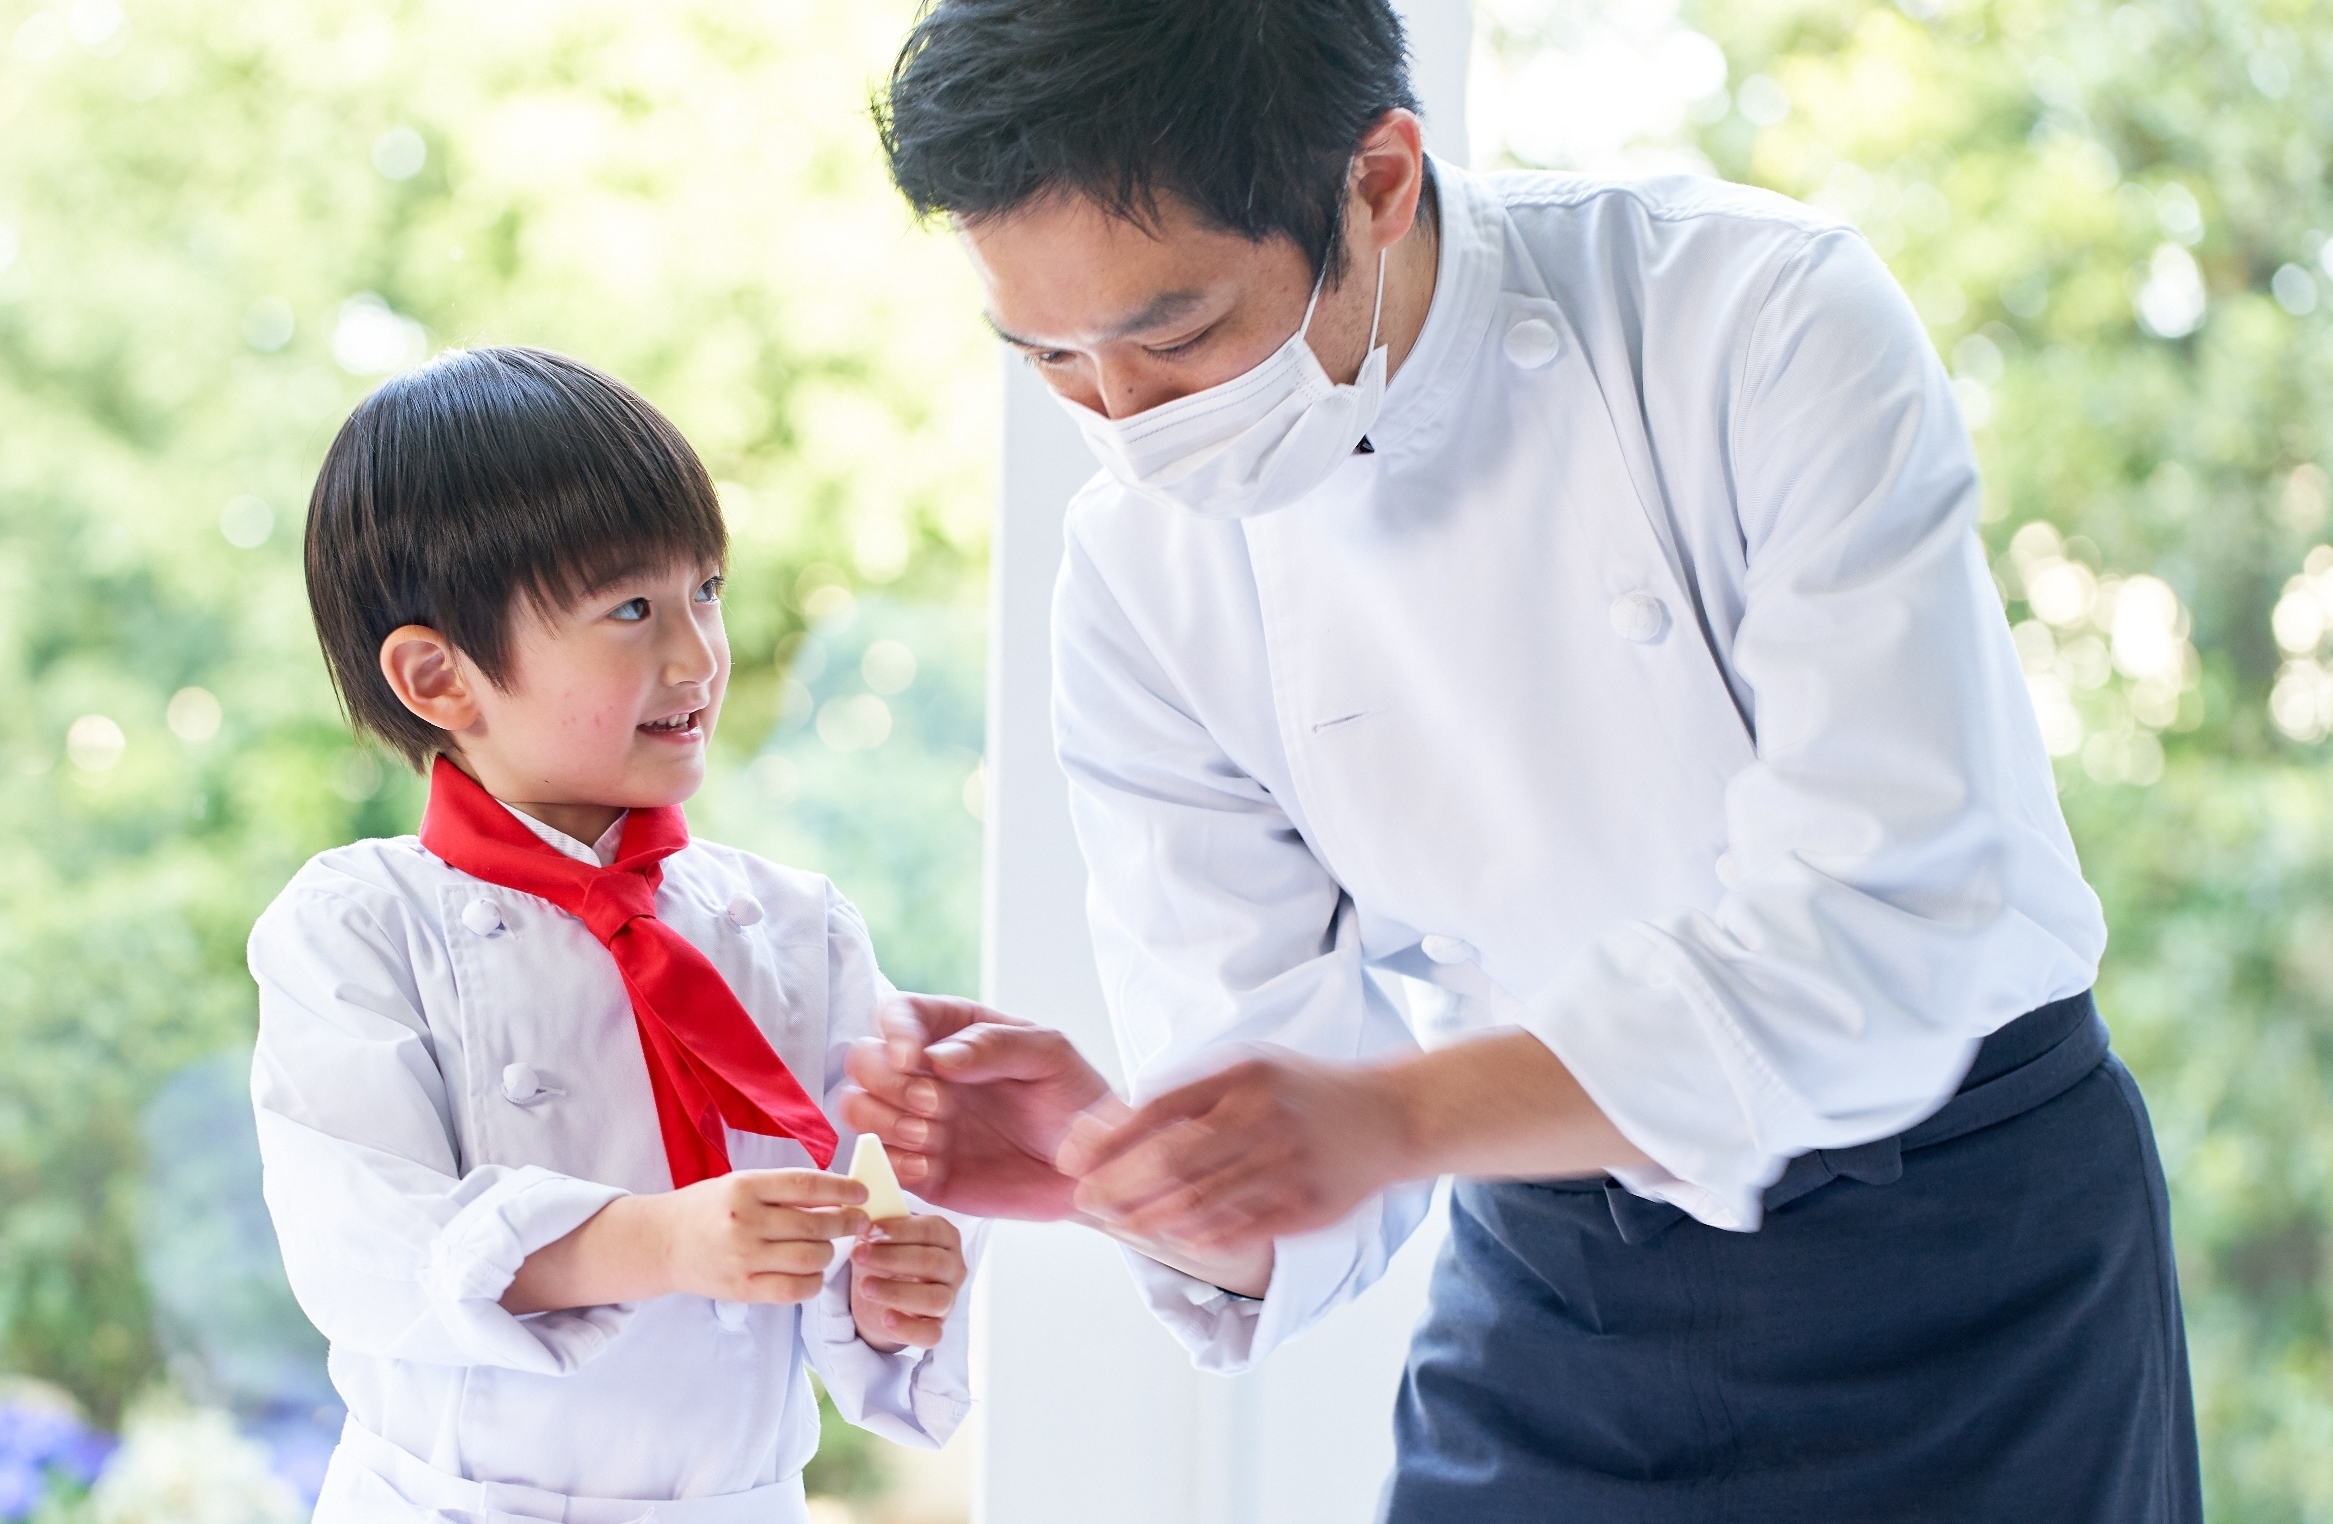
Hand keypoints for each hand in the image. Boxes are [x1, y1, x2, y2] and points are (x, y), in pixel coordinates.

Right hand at [502, 1169, 868, 1313]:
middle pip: (816, 1224)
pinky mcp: (743, 1289)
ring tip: (827, 1246)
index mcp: (745, 1186)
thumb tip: (840, 1194)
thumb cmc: (708, 1208)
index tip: (863, 1192)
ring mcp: (743, 1258)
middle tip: (860, 1222)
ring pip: (812, 1258)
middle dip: (847, 1223)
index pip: (807, 1185)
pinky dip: (813, 1282)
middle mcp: (745, 1221)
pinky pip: (796, 1290)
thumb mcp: (742, 1184)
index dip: (843, 1188)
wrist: (662, 1242)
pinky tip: (812, 1273)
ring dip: (829, 1252)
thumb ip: (784, 1190)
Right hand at [839, 995, 1113, 1219]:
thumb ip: (994, 1046)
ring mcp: (917, 1121)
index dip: (893, 1032)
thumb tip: (937, 1058)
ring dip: (885, 1123)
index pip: (897, 1013)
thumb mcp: (1050, 1056)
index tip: (914, 1059)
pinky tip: (932, 1166)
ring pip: (857, 1109)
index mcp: (953, 1032)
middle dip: (888, 1083)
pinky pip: (879, 1162)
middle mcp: (925, 1073)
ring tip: (935, 1138)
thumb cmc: (1075, 1099)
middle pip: (862, 1060)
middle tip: (938, 1106)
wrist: (1091, 1169)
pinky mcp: (920, 1169)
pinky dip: (893, 1164)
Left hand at [850, 1213, 967, 1351]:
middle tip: (858, 1255)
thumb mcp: (882, 1234)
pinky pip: (931, 1334)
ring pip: (934, 1298)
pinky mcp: (937, 1327)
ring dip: (897, 1291)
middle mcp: (954, 1267)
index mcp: (946, 1237)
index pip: (931, 1230)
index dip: (900, 1230)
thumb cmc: (885, 1253)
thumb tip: (862, 1216)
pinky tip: (886, 1318)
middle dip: (892, 1258)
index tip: (868, 1231)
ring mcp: (948, 1299)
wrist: (881, 1291)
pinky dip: (909, 1328)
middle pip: (932, 1262)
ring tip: (864, 1286)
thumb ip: (878, 1223)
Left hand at [1056, 1047, 1410, 1254]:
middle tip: (1082, 1201)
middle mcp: (1263, 1116)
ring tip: (1116, 1224)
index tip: (1069, 1157)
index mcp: (1241, 1075)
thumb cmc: (1297, 1092)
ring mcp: (1287, 1163)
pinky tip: (1171, 1237)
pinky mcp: (1307, 1206)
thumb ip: (1185, 1092)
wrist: (1386, 1116)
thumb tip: (1110, 1123)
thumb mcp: (1245, 1068)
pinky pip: (1239, 1229)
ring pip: (1201, 1201)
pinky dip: (1198, 1236)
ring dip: (1149, 1217)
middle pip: (1173, 1159)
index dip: (1107, 1137)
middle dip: (1117, 1184)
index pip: (1159, 1106)